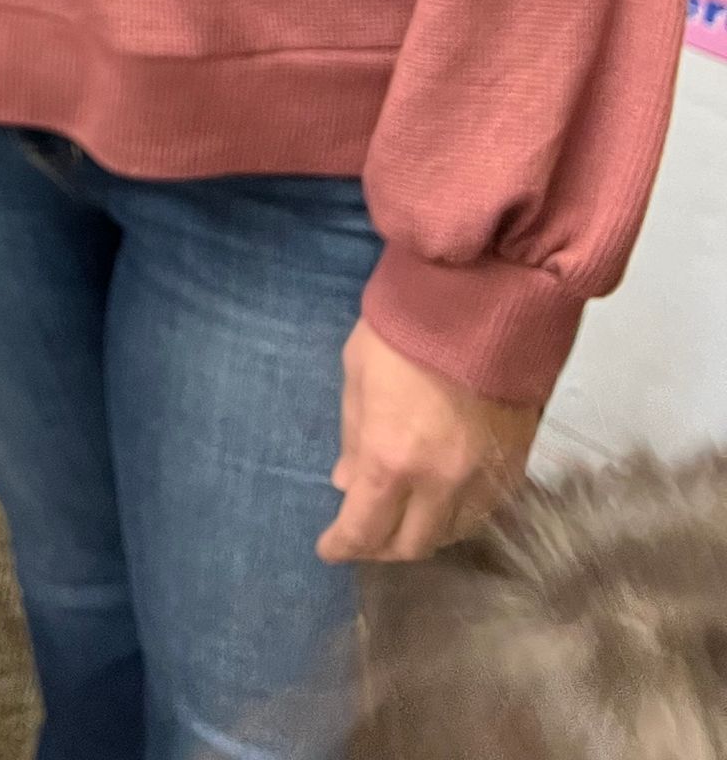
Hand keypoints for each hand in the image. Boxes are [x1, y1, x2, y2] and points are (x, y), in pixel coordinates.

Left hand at [317, 317, 539, 564]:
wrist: (481, 298)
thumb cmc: (403, 328)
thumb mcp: (358, 376)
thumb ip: (354, 437)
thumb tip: (347, 483)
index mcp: (392, 460)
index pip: (364, 530)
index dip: (343, 545)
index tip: (329, 548)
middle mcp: (440, 483)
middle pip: (412, 545)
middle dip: (380, 547)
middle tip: (363, 535)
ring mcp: (483, 478)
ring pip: (452, 534)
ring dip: (422, 534)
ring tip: (401, 520)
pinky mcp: (516, 464)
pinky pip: (485, 512)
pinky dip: (458, 518)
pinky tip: (443, 505)